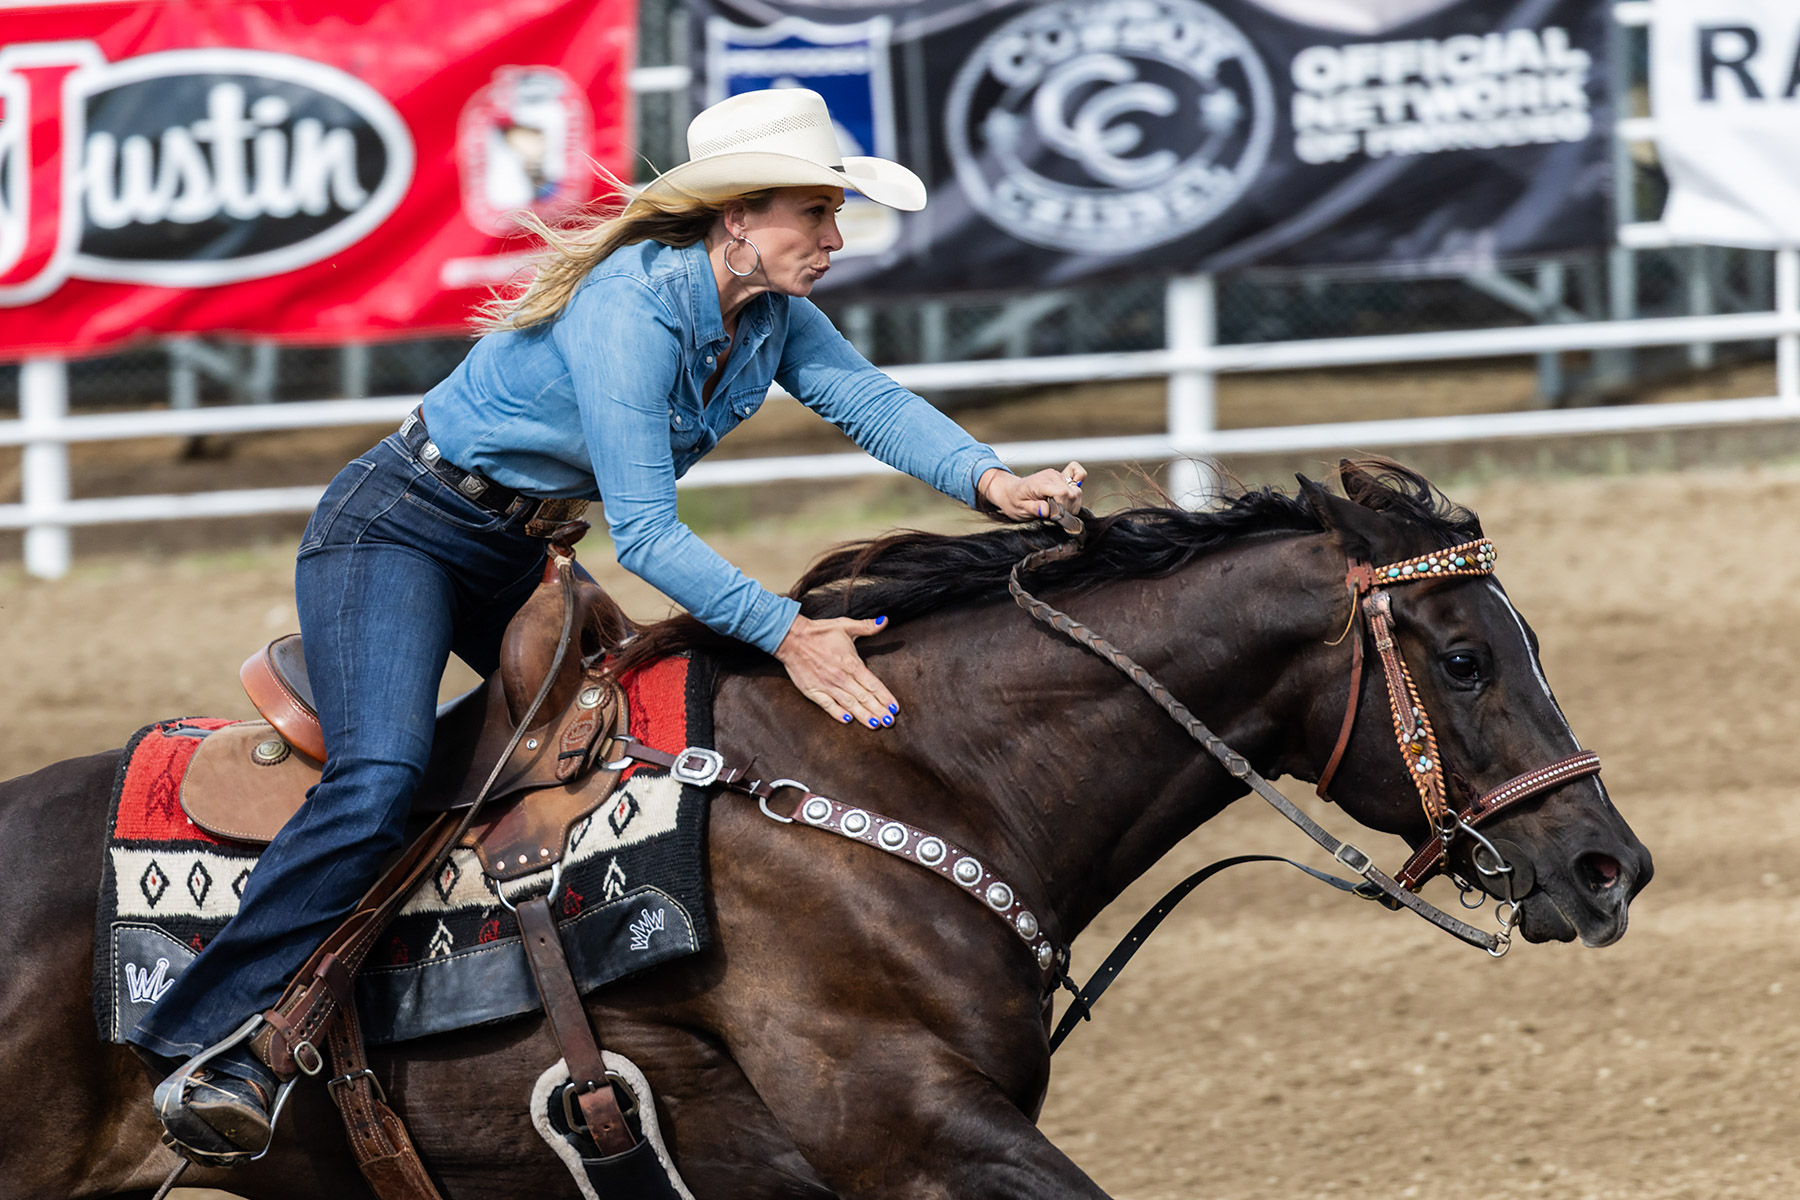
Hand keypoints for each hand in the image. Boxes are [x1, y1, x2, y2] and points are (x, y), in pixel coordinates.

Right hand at [775, 614, 898, 728]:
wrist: (791, 637)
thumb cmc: (819, 631)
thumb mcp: (845, 625)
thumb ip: (867, 626)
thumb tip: (885, 621)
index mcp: (851, 663)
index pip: (873, 684)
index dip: (885, 697)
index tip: (895, 708)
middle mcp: (841, 677)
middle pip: (864, 697)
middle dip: (879, 711)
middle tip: (890, 722)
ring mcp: (827, 685)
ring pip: (849, 704)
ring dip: (863, 716)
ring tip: (875, 725)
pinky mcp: (813, 691)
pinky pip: (827, 705)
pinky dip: (838, 714)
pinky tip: (848, 721)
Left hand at [977, 461, 1085, 520]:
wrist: (1010, 491)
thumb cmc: (1014, 501)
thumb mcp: (1019, 509)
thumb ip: (1033, 509)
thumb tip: (1046, 510)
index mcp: (1039, 483)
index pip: (1062, 493)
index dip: (1063, 507)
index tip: (1054, 516)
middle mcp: (1051, 476)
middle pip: (1073, 493)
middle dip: (1068, 508)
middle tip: (1055, 515)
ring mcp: (1057, 475)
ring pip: (1077, 491)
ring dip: (1072, 503)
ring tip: (1058, 509)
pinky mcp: (1061, 476)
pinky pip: (1079, 474)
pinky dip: (1079, 483)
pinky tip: (1069, 495)